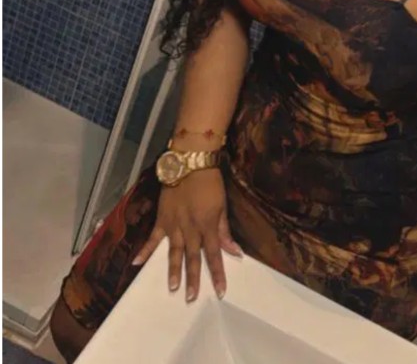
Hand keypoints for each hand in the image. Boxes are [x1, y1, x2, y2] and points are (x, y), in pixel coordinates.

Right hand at [132, 169, 241, 301]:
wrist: (191, 162)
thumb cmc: (210, 183)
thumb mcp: (222, 206)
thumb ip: (225, 230)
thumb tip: (235, 252)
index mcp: (207, 225)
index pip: (214, 254)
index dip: (217, 273)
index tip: (220, 291)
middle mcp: (190, 228)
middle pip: (193, 257)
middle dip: (193, 278)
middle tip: (191, 298)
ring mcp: (174, 224)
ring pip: (174, 251)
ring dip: (173, 270)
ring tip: (173, 288)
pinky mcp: (162, 218)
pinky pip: (153, 237)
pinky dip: (145, 250)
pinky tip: (136, 264)